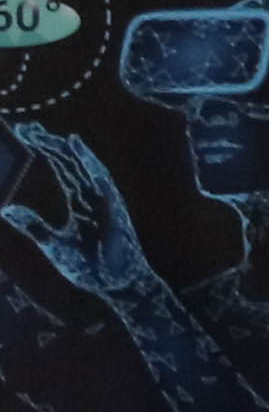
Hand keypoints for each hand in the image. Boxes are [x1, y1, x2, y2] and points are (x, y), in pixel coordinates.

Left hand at [0, 119, 133, 292]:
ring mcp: (103, 200)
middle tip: (28, 127)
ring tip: (45, 131)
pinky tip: (74, 145)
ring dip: (63, 148)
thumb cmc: (90, 267)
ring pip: (80, 166)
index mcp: (81, 204)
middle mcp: (92, 196)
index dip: (46, 152)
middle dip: (49, 145)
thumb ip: (32, 224)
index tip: (29, 134)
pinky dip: (86, 160)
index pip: (63, 170)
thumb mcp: (53, 243)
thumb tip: (6, 208)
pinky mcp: (111, 205)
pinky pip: (97, 177)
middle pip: (68, 163)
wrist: (115, 284)